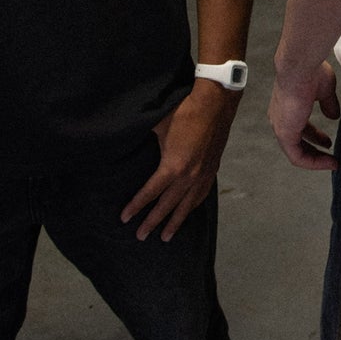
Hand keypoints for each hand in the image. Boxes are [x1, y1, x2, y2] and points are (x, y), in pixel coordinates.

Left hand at [121, 81, 238, 241]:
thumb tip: (127, 141)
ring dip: (175, 222)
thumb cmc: (184, 111)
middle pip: (167, 206)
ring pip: (187, 206)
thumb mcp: (158, 125)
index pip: (150, 193)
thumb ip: (145, 139)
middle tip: (141, 237)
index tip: (124, 218)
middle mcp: (188, 177)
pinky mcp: (212, 169)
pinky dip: (191, 207)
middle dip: (153, 222)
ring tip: (165, 236)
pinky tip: (187, 211)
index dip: (136, 206)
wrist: (216, 102)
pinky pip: (200, 195)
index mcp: (173, 167)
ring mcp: (202, 175)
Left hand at [268, 61, 340, 170]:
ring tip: (332, 162)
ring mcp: (280, 127)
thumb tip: (333, 115)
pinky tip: (329, 162)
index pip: (300, 128)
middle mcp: (280, 118)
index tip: (328, 142)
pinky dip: (313, 162)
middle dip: (315, 150)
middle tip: (330, 154)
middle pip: (297, 142)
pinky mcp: (284, 134)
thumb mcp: (325, 90)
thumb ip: (328, 104)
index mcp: (287, 107)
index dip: (315, 137)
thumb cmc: (310, 72)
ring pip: (296, 152)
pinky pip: (297, 156)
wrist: (301, 66)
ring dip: (315, 159)